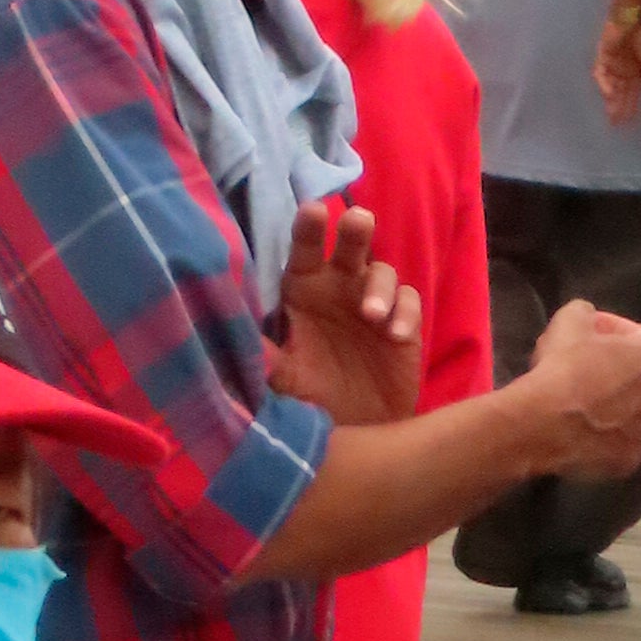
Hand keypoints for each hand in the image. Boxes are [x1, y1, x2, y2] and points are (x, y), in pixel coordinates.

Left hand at [277, 203, 419, 425]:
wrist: (356, 429)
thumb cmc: (310, 395)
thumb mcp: (284, 377)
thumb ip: (266, 356)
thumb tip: (233, 337)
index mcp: (303, 289)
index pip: (304, 250)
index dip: (308, 229)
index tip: (312, 210)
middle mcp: (338, 286)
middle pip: (349, 246)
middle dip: (354, 230)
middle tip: (358, 220)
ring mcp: (373, 301)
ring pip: (382, 271)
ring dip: (378, 286)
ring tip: (370, 314)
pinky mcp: (403, 322)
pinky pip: (408, 302)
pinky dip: (404, 313)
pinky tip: (396, 334)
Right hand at [517, 301, 640, 475]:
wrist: (545, 424)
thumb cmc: (563, 367)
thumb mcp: (569, 318)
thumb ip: (587, 313)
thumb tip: (590, 320)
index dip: (613, 330)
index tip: (590, 334)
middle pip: (640, 378)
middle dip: (618, 371)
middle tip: (585, 370)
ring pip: (633, 414)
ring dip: (615, 406)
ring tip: (582, 404)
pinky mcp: (629, 461)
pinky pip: (620, 443)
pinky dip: (606, 436)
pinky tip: (582, 429)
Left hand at [594, 3, 640, 128]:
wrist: (636, 16)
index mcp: (636, 71)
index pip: (632, 94)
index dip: (631, 107)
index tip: (629, 123)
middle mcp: (622, 70)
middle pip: (619, 93)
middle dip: (619, 108)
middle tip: (617, 125)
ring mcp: (611, 63)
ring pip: (609, 86)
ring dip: (611, 100)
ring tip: (613, 113)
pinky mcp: (602, 56)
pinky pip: (600, 72)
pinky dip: (605, 83)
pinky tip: (610, 93)